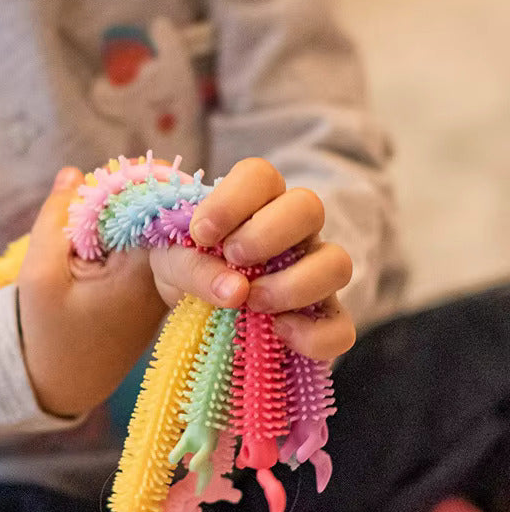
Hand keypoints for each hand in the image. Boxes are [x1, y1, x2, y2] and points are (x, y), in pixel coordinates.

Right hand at [18, 167, 167, 417]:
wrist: (62, 384)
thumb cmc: (48, 332)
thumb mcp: (38, 274)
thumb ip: (56, 219)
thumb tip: (74, 172)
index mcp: (144, 272)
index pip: (158, 206)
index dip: (132, 181)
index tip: (101, 176)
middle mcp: (164, 278)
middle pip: (162, 213)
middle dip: (130, 192)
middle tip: (92, 188)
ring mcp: (162, 285)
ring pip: (153, 228)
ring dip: (125, 212)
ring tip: (89, 207)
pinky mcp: (152, 291)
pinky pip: (147, 247)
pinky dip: (124, 233)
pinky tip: (96, 231)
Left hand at [149, 158, 355, 360]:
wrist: (187, 309)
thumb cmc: (186, 266)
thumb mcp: (170, 261)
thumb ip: (192, 266)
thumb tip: (235, 291)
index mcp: (256, 202)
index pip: (260, 176)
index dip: (231, 200)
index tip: (200, 234)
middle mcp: (294, 231)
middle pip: (310, 207)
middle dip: (268, 234)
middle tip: (232, 259)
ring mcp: (314, 274)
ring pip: (337, 264)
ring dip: (294, 285)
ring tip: (251, 302)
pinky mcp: (321, 320)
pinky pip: (340, 328)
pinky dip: (314, 335)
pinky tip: (278, 333)